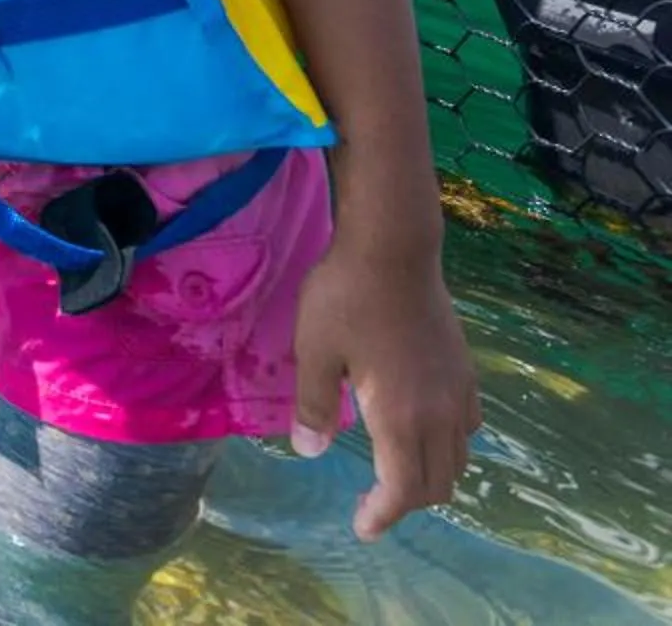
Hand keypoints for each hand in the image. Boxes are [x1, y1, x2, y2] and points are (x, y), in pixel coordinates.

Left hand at [289, 235, 480, 537]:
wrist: (394, 249)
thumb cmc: (346, 299)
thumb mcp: (315, 353)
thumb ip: (314, 407)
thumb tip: (308, 450)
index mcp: (402, 416)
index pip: (404, 489)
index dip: (384, 514)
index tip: (362, 526)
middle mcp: (441, 413)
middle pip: (437, 482)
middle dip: (405, 502)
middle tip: (371, 502)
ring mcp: (459, 391)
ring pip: (457, 457)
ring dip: (429, 476)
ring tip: (393, 473)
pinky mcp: (465, 370)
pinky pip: (467, 427)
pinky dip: (447, 445)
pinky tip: (420, 430)